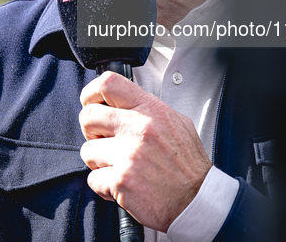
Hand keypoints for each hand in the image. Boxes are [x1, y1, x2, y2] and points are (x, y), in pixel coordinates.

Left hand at [79, 71, 211, 231]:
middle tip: (101, 139)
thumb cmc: (187, 164)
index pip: (109, 83)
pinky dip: (103, 185)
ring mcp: (128, 155)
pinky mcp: (121, 181)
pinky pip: (93, 179)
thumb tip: (123, 99)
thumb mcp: (176, 122)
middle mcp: (138, 128)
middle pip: (88, 116)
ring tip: (116, 165)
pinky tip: (121, 184)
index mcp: (151, 110)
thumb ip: (148, 108)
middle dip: (90, 129)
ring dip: (97, 161)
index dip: (91, 92)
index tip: (89, 102)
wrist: (198, 202)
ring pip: (87, 150)